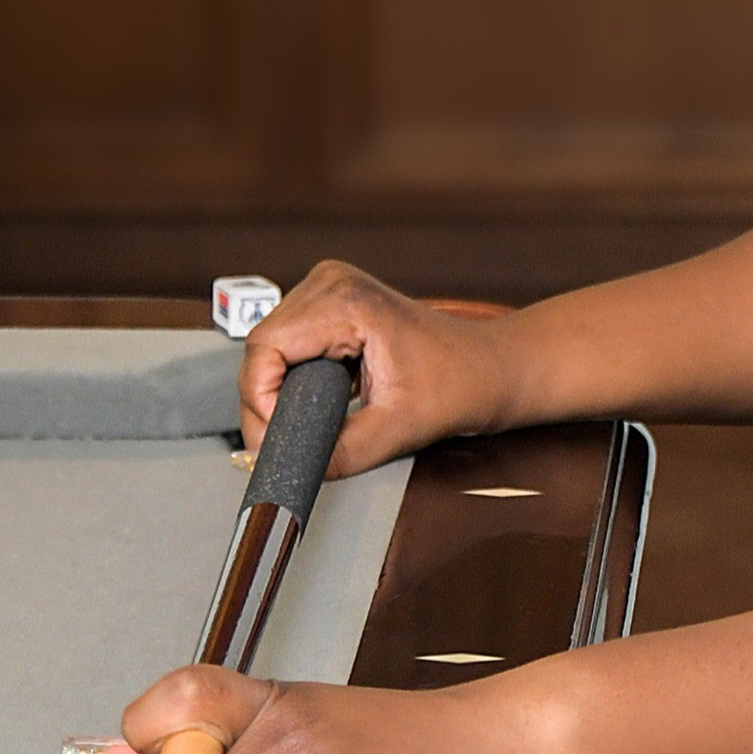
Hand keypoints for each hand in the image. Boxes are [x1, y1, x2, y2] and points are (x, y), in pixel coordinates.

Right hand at [238, 262, 524, 475]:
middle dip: (266, 402)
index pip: (266, 349)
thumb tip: (298, 470)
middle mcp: (331, 283)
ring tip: (305, 427)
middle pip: (264, 348)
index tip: (274, 442)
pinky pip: (290, 345)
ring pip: (271, 348)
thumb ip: (346, 451)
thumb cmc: (463, 383)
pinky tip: (317, 403)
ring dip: (279, 392)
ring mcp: (330, 288)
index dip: (260, 401)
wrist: (492, 367)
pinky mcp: (331, 304)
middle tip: (284, 446)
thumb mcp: (402, 427)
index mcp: (346, 301)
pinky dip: (294, 380)